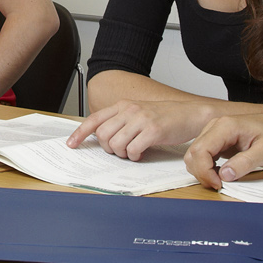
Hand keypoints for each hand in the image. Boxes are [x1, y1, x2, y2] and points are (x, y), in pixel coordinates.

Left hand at [68, 99, 210, 159]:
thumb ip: (121, 122)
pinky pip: (133, 149)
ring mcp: (141, 119)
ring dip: (122, 154)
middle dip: (108, 148)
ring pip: (116, 144)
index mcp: (123, 106)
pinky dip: (135, 156)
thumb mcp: (139, 114)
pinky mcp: (153, 130)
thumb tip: (102, 137)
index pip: (94, 119)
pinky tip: (141, 153)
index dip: (80, 133)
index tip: (71, 144)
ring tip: (133, 152)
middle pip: (103, 135)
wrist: (190, 114)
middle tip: (120, 150)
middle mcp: (130, 110)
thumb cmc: (165, 117)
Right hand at [182, 115, 262, 188]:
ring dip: (202, 171)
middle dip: (202, 173)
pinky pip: (201, 155)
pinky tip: (219, 173)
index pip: (201, 150)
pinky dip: (205, 167)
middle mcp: (215, 126)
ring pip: (194, 154)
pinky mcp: (215, 140)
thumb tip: (225, 175)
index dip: (205, 171)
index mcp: (226, 126)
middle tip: (218, 185)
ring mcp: (213, 132)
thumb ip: (245, 163)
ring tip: (219, 180)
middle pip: (194, 152)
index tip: (218, 184)